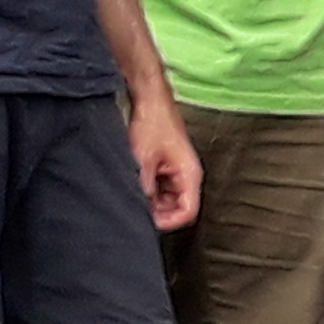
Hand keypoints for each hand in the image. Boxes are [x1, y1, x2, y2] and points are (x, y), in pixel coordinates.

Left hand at [130, 96, 200, 230]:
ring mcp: (177, 171)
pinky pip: (161, 188)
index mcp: (189, 174)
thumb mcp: (143, 160)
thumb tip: (138, 209)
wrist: (149, 101)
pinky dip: (148, 190)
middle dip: (158, 212)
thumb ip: (143, 188)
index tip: (148, 223)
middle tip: (136, 210)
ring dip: (151, 201)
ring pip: (167, 199)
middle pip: (178, 208)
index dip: (168, 221)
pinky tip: (135, 184)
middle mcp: (187, 175)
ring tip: (134, 194)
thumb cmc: (152, 124)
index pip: (187, 211)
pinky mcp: (167, 166)